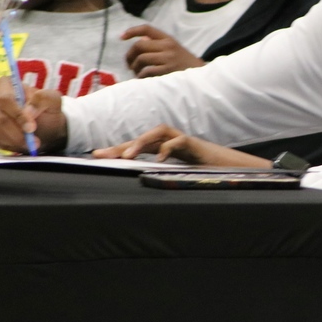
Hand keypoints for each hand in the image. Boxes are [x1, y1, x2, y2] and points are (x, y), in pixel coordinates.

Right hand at [0, 77, 67, 153]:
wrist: (44, 126)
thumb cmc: (46, 110)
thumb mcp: (53, 100)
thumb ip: (44, 99)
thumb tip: (28, 111)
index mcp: (5, 83)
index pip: (5, 99)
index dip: (17, 115)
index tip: (31, 128)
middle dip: (17, 133)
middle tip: (34, 141)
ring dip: (14, 141)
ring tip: (30, 143)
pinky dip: (8, 144)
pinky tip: (20, 144)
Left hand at [93, 124, 270, 167]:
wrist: (226, 168)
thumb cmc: (198, 171)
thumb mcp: (172, 175)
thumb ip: (156, 175)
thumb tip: (136, 187)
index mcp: (160, 148)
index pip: (134, 147)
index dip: (116, 150)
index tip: (95, 156)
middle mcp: (167, 141)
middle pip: (140, 139)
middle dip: (120, 146)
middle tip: (101, 155)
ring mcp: (179, 140)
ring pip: (156, 134)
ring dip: (140, 143)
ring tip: (127, 156)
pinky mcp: (192, 143)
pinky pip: (178, 141)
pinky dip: (167, 148)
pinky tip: (160, 159)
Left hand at [122, 24, 205, 77]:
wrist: (201, 77)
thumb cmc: (184, 64)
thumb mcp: (173, 49)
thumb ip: (158, 45)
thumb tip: (139, 41)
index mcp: (168, 39)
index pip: (147, 29)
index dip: (132, 31)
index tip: (121, 37)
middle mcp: (168, 46)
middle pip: (139, 45)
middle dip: (129, 55)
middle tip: (128, 64)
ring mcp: (168, 59)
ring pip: (141, 59)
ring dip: (134, 67)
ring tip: (136, 72)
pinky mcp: (167, 72)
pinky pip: (147, 72)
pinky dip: (141, 76)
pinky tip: (142, 79)